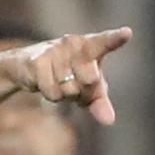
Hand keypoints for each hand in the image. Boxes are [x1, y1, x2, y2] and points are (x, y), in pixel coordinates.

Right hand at [8, 27, 132, 124]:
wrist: (27, 65)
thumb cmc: (67, 73)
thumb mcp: (87, 86)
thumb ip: (100, 101)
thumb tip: (109, 121)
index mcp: (90, 45)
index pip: (104, 42)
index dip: (115, 39)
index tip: (127, 33)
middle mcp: (73, 43)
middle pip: (90, 80)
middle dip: (84, 93)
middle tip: (77, 86)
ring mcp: (54, 51)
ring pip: (70, 90)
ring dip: (66, 94)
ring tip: (59, 82)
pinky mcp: (38, 61)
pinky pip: (52, 92)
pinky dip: (51, 95)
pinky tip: (45, 82)